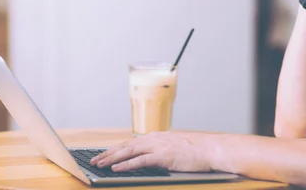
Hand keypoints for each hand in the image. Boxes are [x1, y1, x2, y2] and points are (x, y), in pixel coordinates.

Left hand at [90, 131, 216, 171]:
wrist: (211, 149)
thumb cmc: (197, 151)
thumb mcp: (176, 147)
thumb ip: (162, 150)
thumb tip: (152, 156)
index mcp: (158, 137)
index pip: (132, 143)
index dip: (116, 149)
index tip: (104, 154)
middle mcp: (155, 139)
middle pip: (126, 145)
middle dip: (108, 153)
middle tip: (94, 159)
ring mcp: (159, 146)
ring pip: (129, 151)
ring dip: (112, 158)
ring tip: (99, 164)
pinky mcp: (163, 156)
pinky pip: (140, 160)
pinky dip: (126, 164)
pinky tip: (116, 168)